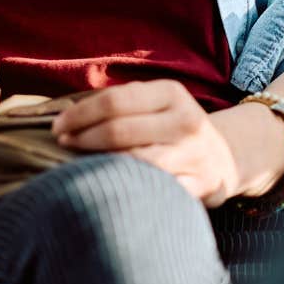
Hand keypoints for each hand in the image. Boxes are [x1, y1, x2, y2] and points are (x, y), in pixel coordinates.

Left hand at [52, 81, 283, 207]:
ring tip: (76, 167)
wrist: (225, 155)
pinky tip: (108, 189)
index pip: (115, 102)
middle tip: (62, 144)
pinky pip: (153, 190)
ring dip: (97, 166)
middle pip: (119, 131)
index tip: (58, 126)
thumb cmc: (175, 127)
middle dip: (81, 139)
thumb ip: (124, 103)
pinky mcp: (198, 186)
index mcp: (172, 93)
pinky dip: (125, 189)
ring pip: (133, 162)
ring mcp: (192, 155)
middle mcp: (185, 121)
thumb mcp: (160, 102)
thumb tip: (68, 114)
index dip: (80, 115)